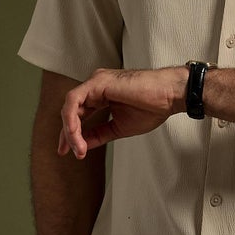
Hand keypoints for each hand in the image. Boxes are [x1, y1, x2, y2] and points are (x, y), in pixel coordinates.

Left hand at [58, 67, 187, 157]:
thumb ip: (99, 134)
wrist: (169, 96)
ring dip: (70, 130)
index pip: (78, 114)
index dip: (72, 134)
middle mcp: (95, 86)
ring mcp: (95, 82)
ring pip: (70, 106)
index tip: (71, 152)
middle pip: (71, 111)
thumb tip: (82, 145)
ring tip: (77, 148)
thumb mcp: (118, 128)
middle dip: (66, 134)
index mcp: (101, 95)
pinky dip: (72, 119)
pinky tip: (75, 134)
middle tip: (65, 152)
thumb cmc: (152, 108)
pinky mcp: (97, 82)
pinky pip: (74, 101)